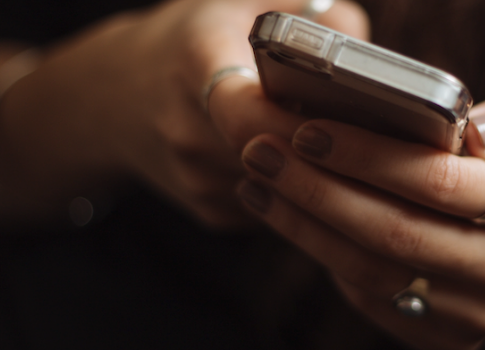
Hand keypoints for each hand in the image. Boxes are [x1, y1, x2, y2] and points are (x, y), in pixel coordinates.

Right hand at [0, 0, 368, 227]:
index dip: (296, 117)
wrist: (111, 97)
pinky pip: (274, 205)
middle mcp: (186, 127)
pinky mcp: (211, 211)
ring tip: (350, 142)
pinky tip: (309, 159)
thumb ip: (305, 11)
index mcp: (194, 61)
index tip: (340, 111)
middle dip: (326, 145)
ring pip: (283, 184)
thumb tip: (362, 51)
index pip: (243, 106)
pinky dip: (299, 186)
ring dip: (318, 169)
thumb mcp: (240, 1)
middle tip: (374, 132)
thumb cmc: (192, 39)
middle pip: (275, 153)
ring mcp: (196, 179)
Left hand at [237, 79, 484, 348]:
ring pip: (372, 271)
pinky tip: (283, 212)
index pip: (442, 182)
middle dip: (319, 190)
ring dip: (304, 223)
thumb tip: (479, 132)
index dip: (370, 157)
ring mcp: (475, 312)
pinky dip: (318, 251)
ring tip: (260, 179)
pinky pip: (368, 297)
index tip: (311, 130)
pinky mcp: (441, 337)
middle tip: (263, 152)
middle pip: (397, 233)